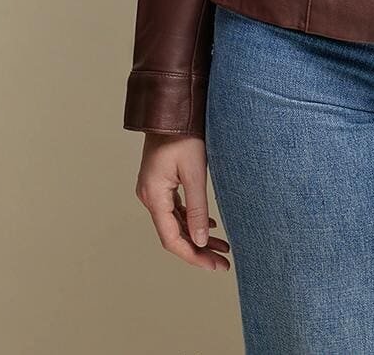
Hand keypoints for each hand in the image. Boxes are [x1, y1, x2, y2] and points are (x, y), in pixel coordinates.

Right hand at [134, 133, 230, 271]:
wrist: (172, 108)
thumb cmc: (184, 134)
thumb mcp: (195, 172)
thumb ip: (197, 208)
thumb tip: (199, 241)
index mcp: (154, 196)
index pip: (172, 239)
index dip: (194, 256)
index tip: (215, 266)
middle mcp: (149, 196)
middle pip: (173, 234)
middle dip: (198, 249)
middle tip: (223, 262)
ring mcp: (153, 189)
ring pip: (175, 223)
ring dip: (196, 236)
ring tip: (222, 247)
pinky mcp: (160, 182)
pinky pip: (174, 209)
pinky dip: (190, 220)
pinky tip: (208, 226)